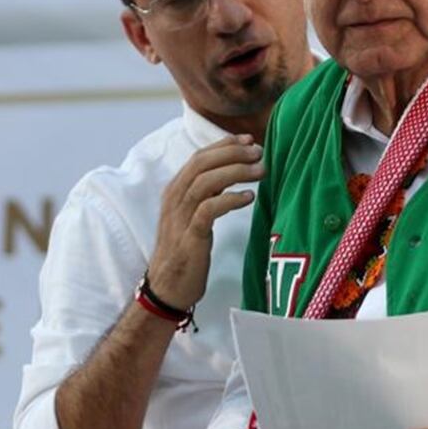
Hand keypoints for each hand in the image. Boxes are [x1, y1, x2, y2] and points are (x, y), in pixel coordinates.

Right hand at [146, 134, 263, 309]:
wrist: (167, 288)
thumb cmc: (185, 251)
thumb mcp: (193, 215)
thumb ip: (207, 193)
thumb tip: (233, 171)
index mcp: (175, 191)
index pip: (199, 157)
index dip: (224, 145)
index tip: (249, 140)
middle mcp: (175, 199)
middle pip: (201, 163)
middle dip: (232, 153)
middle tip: (259, 152)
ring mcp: (180, 218)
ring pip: (205, 182)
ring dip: (235, 172)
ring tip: (261, 170)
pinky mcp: (190, 237)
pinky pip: (208, 210)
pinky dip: (230, 200)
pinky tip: (248, 197)